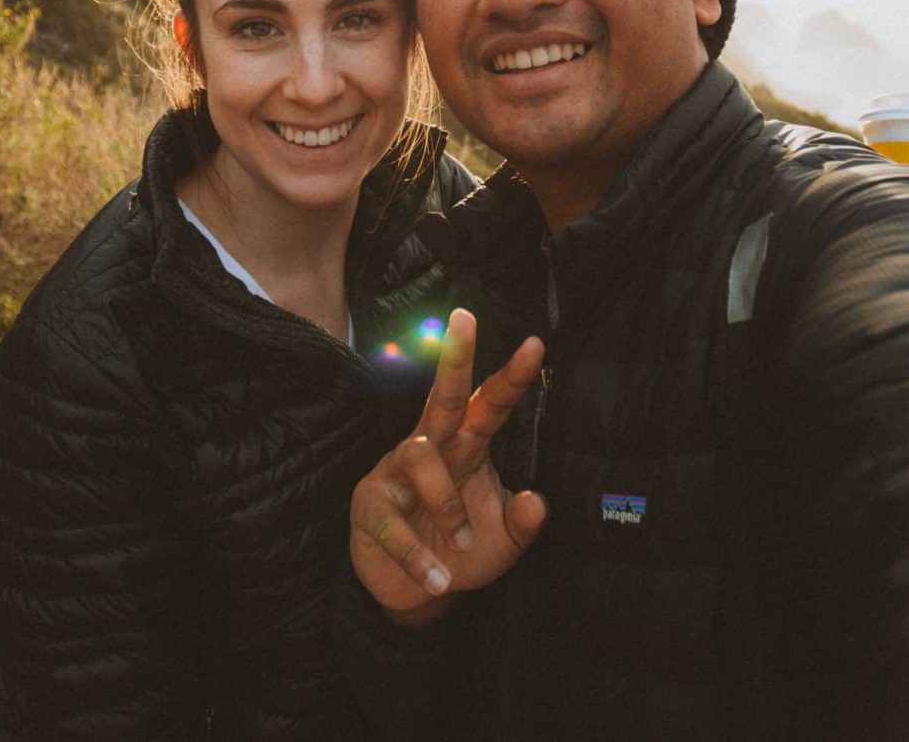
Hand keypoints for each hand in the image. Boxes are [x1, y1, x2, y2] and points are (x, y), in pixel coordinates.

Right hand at [349, 309, 546, 624]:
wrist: (415, 591)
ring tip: (463, 542)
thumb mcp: (503, 541)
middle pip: (443, 395)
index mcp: (468, 447)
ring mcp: (396, 472)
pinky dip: (417, 555)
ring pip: (420, 456)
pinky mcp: (370, 504)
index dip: (512, 377)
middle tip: (465, 318)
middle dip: (454, 357)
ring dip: (447, 502)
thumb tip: (538, 501)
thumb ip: (524, 523)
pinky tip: (436, 578)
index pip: (490, 406)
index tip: (537, 346)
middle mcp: (432, 448)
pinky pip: (392, 520)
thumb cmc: (462, 549)